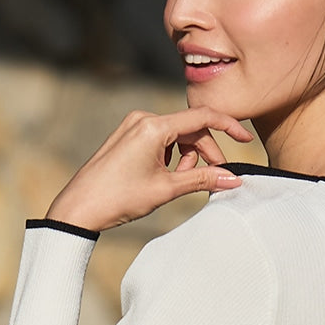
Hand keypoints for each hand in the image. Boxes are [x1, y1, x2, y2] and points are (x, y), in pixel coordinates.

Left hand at [45, 106, 254, 232]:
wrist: (79, 207)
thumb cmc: (119, 197)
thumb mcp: (166, 189)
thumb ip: (202, 179)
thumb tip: (233, 178)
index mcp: (154, 126)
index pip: (201, 117)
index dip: (228, 127)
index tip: (245, 140)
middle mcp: (143, 118)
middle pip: (190, 128)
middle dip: (205, 152)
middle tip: (214, 178)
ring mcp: (134, 125)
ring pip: (176, 135)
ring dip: (186, 157)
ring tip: (177, 183)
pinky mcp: (127, 136)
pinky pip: (160, 139)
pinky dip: (170, 156)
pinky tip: (164, 177)